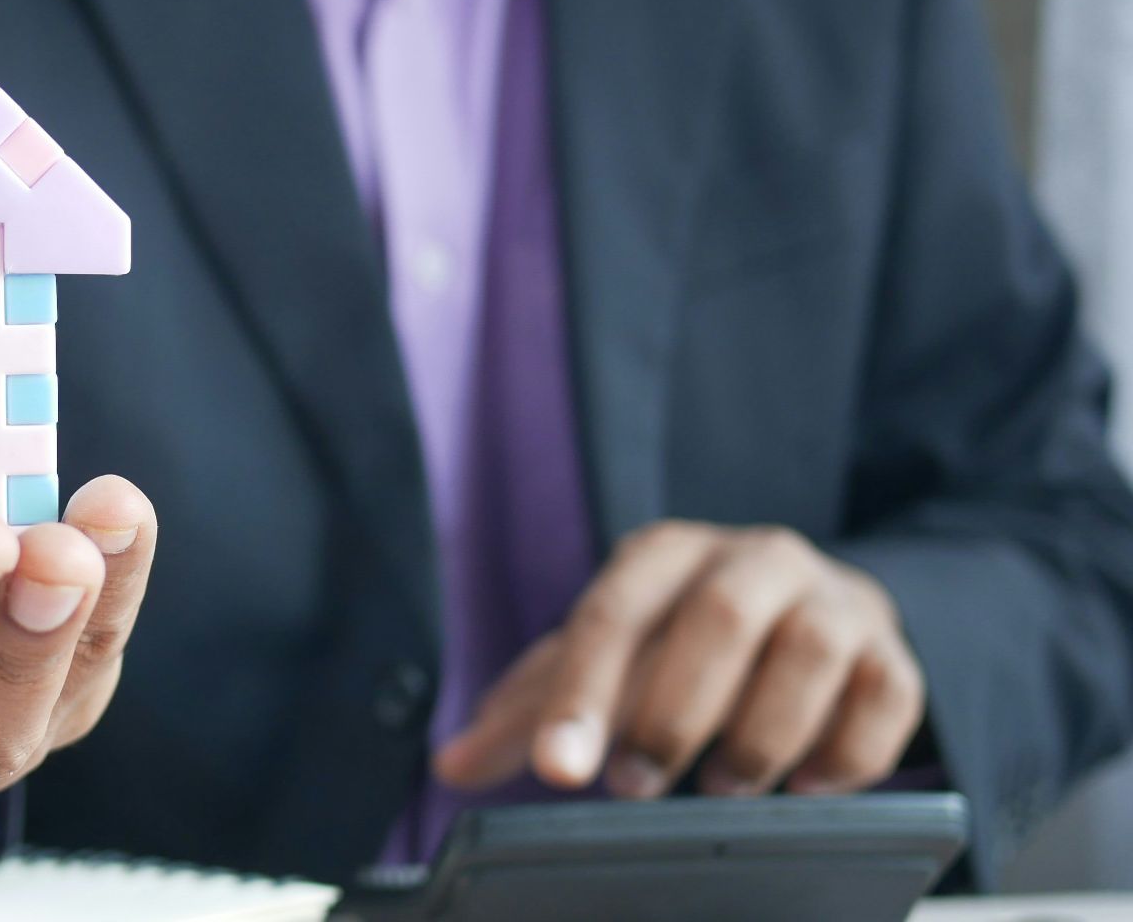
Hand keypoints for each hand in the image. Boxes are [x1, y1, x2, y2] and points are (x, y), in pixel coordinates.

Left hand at [433, 520, 923, 798]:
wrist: (811, 611)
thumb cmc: (685, 642)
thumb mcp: (606, 662)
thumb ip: (530, 712)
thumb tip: (451, 763)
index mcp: (665, 554)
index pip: (612, 615)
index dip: (581, 696)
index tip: (558, 772)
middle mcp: (753, 558)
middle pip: (717, 618)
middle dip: (673, 713)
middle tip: (636, 789)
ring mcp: (832, 600)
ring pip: (808, 651)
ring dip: (762, 733)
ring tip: (725, 788)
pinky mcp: (892, 651)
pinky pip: (886, 695)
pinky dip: (847, 752)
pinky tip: (807, 786)